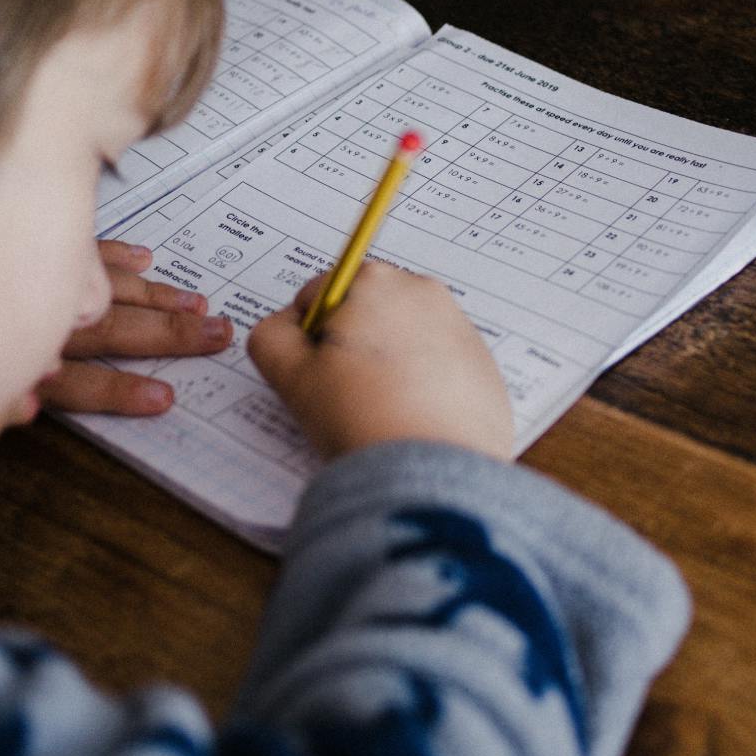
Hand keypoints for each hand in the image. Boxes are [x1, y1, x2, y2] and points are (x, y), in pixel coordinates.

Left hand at [37, 241, 232, 414]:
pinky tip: (141, 258)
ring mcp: (34, 280)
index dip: (120, 391)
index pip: (79, 383)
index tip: (164, 398)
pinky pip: (80, 250)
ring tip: (195, 303)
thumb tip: (30, 410)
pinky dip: (114, 254)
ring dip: (153, 296)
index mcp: (22, 363)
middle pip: (109, 329)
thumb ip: (2, 403)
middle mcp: (34, 321)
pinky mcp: (30, 250)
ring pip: (104, 287)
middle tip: (215, 334)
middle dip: (167, 332)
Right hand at [248, 263, 514, 461]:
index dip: (307, 340)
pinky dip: (423, 386)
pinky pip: (439, 366)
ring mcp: (461, 327)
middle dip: (352, 347)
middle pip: (365, 313)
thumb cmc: (358, 417)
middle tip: (349, 395)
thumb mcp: (290, 375)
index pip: (318, 297)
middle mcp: (423, 291)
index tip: (319, 376)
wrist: (432, 474)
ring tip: (383, 411)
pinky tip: (413, 420)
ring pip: (402, 340)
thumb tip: (287, 325)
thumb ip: (271, 336)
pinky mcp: (484, 366)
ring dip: (387, 365)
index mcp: (374, 280)